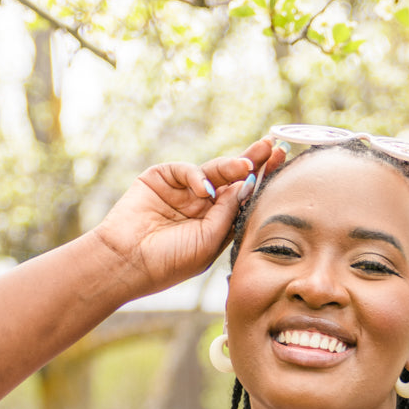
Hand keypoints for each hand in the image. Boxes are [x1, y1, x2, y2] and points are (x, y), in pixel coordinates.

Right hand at [95, 137, 285, 300]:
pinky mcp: (161, 179)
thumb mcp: (209, 242)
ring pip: (213, 171)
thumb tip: (247, 183)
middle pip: (232, 179)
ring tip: (247, 165)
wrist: (127, 262)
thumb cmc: (169, 262)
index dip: (262, 180)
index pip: (243, 199)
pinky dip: (196, 176)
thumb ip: (228, 213)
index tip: (282, 162)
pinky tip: (202, 189)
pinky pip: (186, 170)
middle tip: (273, 146)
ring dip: (232, 165)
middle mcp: (201, 206)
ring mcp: (182, 192)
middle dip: (253, 162)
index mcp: (216, 225)